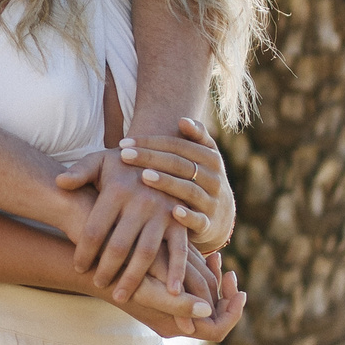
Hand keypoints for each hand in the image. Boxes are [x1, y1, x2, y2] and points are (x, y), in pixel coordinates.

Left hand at [55, 152, 185, 297]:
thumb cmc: (123, 164)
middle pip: (119, 246)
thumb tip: (60, 182)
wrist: (163, 156)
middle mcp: (141, 202)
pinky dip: (177, 272)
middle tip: (97, 284)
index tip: (78, 268)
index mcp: (117, 190)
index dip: (84, 252)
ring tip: (120, 297)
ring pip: (146, 253)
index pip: (95, 230)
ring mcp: (163, 213)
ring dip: (133, 278)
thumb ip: (79, 171)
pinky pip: (179, 251)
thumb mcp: (100, 161)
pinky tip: (169, 293)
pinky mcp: (180, 222)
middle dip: (106, 270)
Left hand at [116, 118, 235, 251]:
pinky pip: (199, 220)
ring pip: (189, 190)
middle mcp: (214, 178)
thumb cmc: (200, 180)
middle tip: (124, 155)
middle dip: (151, 158)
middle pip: (181, 164)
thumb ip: (196, 137)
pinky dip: (188, 216)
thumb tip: (182, 120)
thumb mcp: (204, 158)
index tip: (124, 142)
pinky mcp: (208, 225)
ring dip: (167, 182)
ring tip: (144, 177)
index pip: (178, 145)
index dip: (151, 142)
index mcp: (210, 158)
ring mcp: (212, 202)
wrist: (220, 218)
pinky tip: (172, 211)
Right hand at [120, 248, 243, 342]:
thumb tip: (208, 310)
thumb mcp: (148, 290)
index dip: (232, 312)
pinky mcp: (165, 289)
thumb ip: (178, 305)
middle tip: (230, 271)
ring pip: (205, 299)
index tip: (238, 288)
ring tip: (218, 259)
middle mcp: (173, 320)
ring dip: (216, 281)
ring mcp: (169, 305)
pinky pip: (193, 287)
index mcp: (172, 326)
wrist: (96, 260)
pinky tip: (207, 256)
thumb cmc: (119, 275)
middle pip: (213, 315)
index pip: (216, 330)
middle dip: (226, 294)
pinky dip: (204, 273)